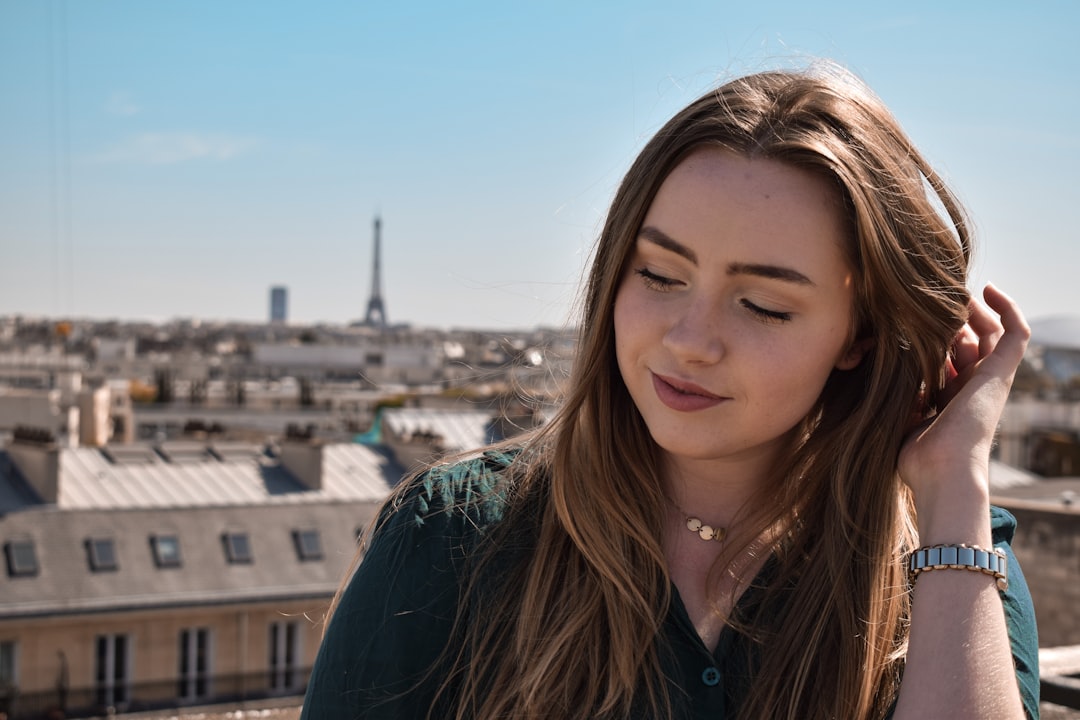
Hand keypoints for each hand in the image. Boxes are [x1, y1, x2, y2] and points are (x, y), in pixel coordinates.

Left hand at [897, 284, 1029, 529]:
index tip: (910, 319)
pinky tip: (987, 288)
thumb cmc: (913, 457)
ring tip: (954, 290)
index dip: (935, 337)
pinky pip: (1014, 333)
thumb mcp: (897, 416)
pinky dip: (1006, 308)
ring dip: (972, 310)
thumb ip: (893, 392)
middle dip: (952, 320)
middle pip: (969, 341)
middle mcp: (972, 387)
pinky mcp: (1001, 373)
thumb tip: (869, 362)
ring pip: (990, 333)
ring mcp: (989, 380)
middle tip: (930, 300)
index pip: (950, 358)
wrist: (942, 473)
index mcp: (950, 399)